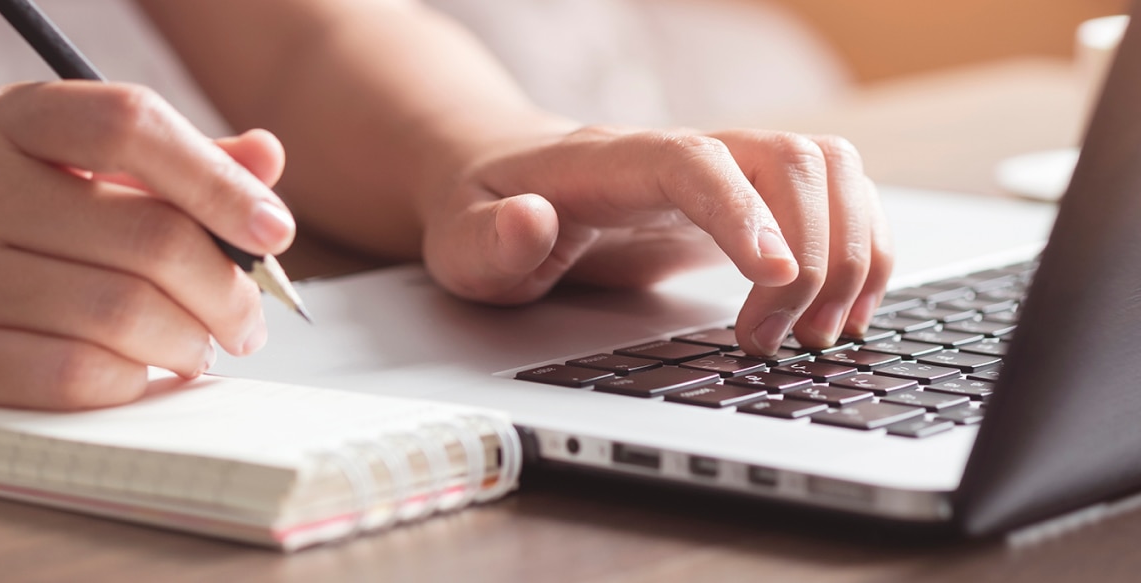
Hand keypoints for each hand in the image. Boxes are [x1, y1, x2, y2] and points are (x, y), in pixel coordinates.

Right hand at [0, 82, 294, 419]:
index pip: (130, 125)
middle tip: (247, 318)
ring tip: (200, 345)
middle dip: (225, 289)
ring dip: (189, 341)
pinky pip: (76, 377)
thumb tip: (265, 160)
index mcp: (10, 122)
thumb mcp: (63, 163)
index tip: (273, 229)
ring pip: (121, 315)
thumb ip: (167, 160)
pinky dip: (134, 381)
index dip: (219, 180)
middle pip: (147, 239)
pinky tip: (144, 374)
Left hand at [421, 125, 892, 355]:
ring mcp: (726, 172)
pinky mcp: (750, 201)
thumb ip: (491, 239)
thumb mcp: (464, 241)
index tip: (774, 279)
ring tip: (819, 334)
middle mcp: (684, 153)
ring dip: (849, 253)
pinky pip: (837, 199)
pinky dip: (861, 250)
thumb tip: (528, 221)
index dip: (743, 212)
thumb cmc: (488, 213)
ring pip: (829, 171)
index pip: (695, 162)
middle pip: (787, 160)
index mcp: (613, 160)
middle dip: (810, 255)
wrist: (505, 185)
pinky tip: (843, 310)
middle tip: (775, 341)